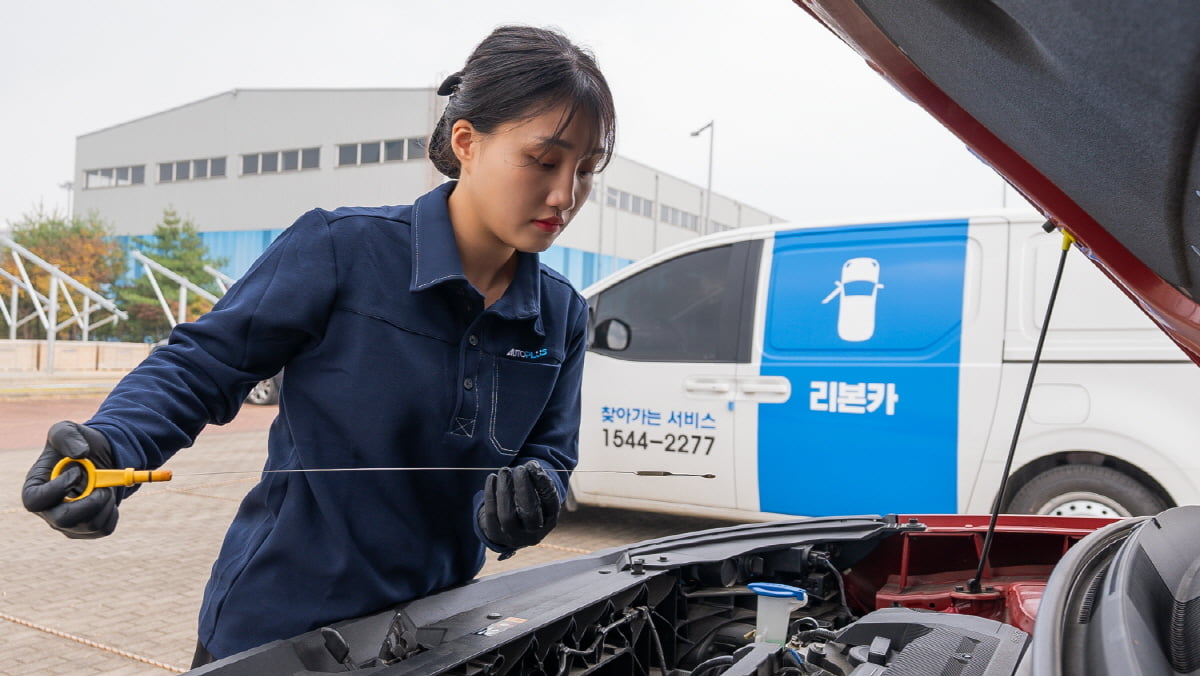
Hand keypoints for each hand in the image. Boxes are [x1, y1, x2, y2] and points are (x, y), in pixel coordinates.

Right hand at [22, 421, 118, 538]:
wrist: (100, 456)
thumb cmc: (77, 444)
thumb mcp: (67, 430)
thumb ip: (67, 436)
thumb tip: (80, 454)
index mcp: (35, 488)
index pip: (35, 501)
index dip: (57, 489)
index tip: (78, 472)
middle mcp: (48, 510)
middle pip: (63, 520)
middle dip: (89, 503)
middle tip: (103, 486)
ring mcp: (67, 522)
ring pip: (89, 526)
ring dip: (105, 504)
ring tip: (106, 486)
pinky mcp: (87, 528)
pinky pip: (104, 528)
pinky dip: (113, 512)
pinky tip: (108, 496)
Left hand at [477, 461, 560, 549]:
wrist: (510, 529)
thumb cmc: (527, 504)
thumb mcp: (538, 494)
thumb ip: (537, 480)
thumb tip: (532, 466)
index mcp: (550, 521)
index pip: (550, 502)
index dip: (542, 482)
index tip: (533, 465)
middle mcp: (533, 533)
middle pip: (530, 513)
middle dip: (524, 488)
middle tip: (519, 469)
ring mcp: (513, 537)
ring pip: (507, 516)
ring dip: (505, 490)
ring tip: (504, 471)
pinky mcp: (495, 535)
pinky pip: (491, 514)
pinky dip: (490, 494)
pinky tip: (492, 478)